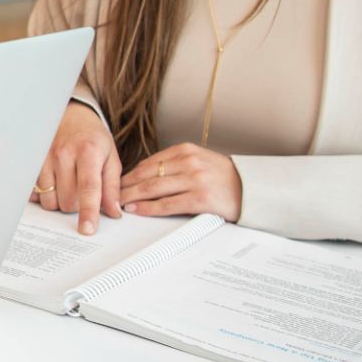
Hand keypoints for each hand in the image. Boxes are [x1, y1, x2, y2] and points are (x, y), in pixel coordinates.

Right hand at [35, 100, 121, 234]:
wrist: (70, 116)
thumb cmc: (92, 138)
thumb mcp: (110, 157)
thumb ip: (112, 186)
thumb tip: (114, 212)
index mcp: (88, 152)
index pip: (89, 188)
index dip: (89, 211)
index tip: (87, 230)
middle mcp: (64, 154)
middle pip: (68, 200)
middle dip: (77, 205)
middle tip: (82, 191)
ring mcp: (44, 157)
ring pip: (50, 200)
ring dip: (60, 201)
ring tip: (68, 186)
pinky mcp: (32, 162)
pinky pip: (35, 194)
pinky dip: (45, 195)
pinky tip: (53, 183)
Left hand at [119, 142, 242, 220]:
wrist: (251, 188)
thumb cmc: (223, 177)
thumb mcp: (198, 160)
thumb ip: (174, 164)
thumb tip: (144, 175)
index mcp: (185, 150)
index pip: (148, 162)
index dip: (129, 174)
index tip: (117, 182)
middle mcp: (188, 162)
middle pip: (146, 175)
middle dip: (125, 186)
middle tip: (110, 194)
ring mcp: (194, 180)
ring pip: (153, 189)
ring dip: (131, 197)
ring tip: (118, 203)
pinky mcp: (200, 198)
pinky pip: (167, 204)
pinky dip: (148, 208)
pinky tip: (137, 210)